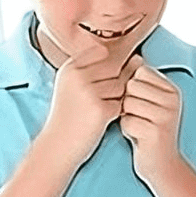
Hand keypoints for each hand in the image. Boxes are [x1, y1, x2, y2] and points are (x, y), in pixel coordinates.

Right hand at [44, 47, 142, 166]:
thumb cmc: (70, 115)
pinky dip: (117, 112)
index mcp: (70, 67)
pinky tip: (103, 118)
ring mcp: (88, 92)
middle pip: (115, 66)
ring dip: (118, 97)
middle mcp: (77, 76)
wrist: (58, 145)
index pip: (102, 52)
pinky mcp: (99, 109)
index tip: (103, 80)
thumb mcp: (73, 85)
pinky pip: (121, 104)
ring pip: (121, 85)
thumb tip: (137, 58)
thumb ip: (96, 69)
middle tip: (105, 96)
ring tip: (102, 108)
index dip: (110, 65)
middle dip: (118, 81)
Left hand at [120, 62, 182, 185]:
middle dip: (128, 103)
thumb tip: (132, 56)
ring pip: (127, 103)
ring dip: (127, 117)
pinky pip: (127, 121)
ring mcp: (166, 116)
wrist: (162, 165)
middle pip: (131, 86)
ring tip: (139, 126)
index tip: (141, 104)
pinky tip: (138, 137)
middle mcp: (173, 100)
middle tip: (140, 117)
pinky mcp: (156, 132)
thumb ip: (142, 82)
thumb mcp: (150, 102)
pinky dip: (127, 130)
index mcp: (172, 90)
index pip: (139, 72)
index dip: (132, 88)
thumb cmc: (148, 130)